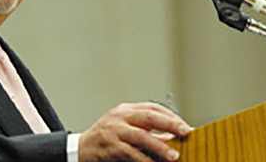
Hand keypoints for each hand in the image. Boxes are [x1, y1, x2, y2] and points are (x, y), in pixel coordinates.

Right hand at [78, 102, 192, 161]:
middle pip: (149, 117)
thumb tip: (172, 138)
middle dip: (170, 124)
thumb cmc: (106, 139)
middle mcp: (120, 117)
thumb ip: (145, 130)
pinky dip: (145, 160)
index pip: (152, 108)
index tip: (184, 126)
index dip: (170, 116)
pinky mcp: (110, 147)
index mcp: (125, 110)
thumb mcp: (124, 128)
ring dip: (160, 147)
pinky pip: (131, 154)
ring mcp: (114, 131)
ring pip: (141, 136)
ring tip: (173, 156)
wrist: (80, 149)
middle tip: (185, 132)